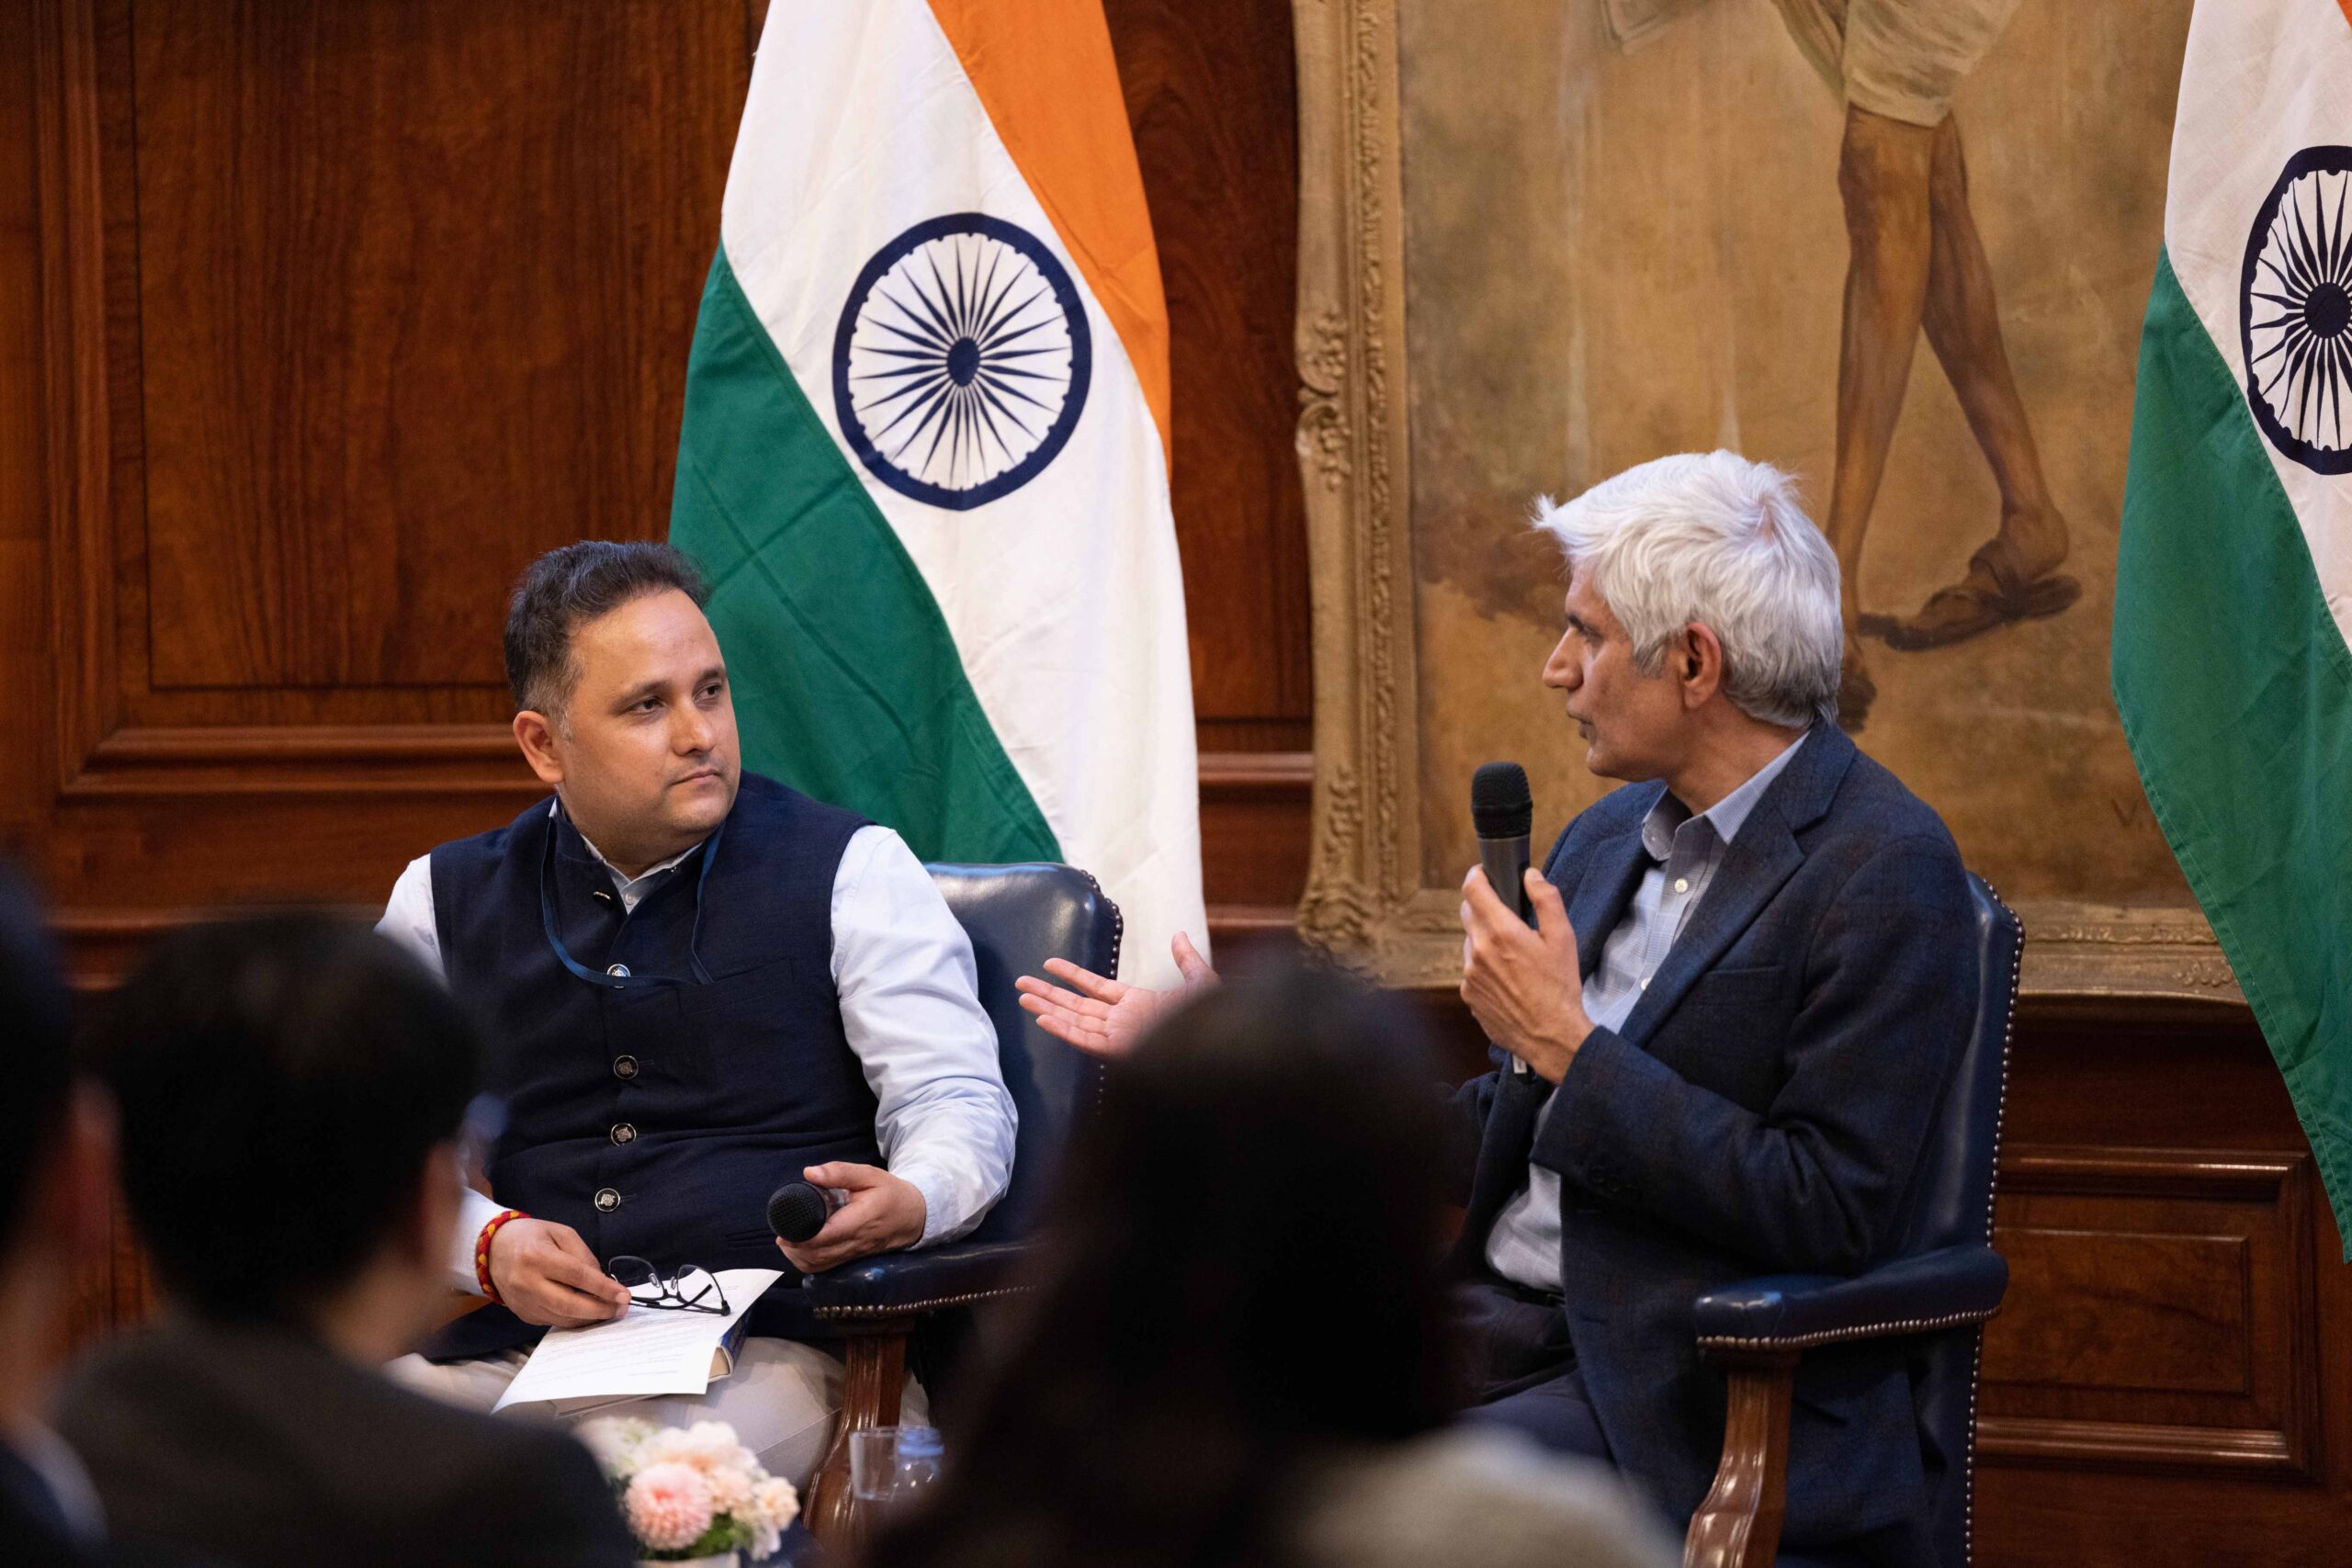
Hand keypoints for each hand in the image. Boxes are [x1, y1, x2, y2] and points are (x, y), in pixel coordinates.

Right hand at [487, 1217, 632, 1326]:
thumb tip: (603, 1281)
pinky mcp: (523, 1314)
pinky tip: (589, 1313)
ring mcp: (523, 1302)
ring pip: (562, 1318)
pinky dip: (575, 1320)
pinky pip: (554, 1321)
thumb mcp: (561, 1233)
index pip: (576, 1276)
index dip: (603, 1288)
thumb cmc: (532, 1237)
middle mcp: (527, 1282)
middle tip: (621, 1309)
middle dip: (600, 1309)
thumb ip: (583, 1255)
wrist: (493, 1250)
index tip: (624, 1295)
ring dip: (590, 1318)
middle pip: (569, 1304)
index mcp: (536, 1256)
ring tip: (610, 1312)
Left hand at [775, 1162, 926, 1273]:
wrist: (913, 1215)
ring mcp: (855, 1254)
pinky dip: (809, 1262)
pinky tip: (800, 1250)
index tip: (783, 1231)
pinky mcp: (853, 1259)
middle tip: (780, 1232)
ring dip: (799, 1257)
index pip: (828, 1235)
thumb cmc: (891, 1193)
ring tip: (786, 1242)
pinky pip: (827, 1267)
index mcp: (861, 1220)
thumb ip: (839, 1172)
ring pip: (820, 1265)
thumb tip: (809, 1173)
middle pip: (819, 1254)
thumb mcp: (869, 1174)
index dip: (802, 1237)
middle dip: (795, 1248)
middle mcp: (857, 1242)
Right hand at [1013, 933, 1215, 1059]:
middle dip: (1049, 995)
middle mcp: (1123, 1022)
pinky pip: (1086, 1041)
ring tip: (1023, 998)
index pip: (1096, 987)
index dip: (1072, 975)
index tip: (1049, 964)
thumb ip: (1186, 960)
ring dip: (1048, 1010)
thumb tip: (1178, 935)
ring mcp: (1120, 1038)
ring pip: (1076, 1022)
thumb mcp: (1201, 983)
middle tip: (1020, 983)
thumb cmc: (1215, 1023)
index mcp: (1138, 1005)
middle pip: (1077, 1006)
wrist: (1222, 1049)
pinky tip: (1044, 1021)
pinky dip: (1065, 1031)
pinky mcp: (1121, 1052)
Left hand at [1459, 866, 1592, 1083]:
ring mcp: (1469, 974)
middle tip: (1508, 916)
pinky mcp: (1468, 994)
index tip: (1484, 873)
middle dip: (1484, 907)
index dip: (1476, 876)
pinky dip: (1484, 966)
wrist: (1551, 1036)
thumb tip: (1530, 875)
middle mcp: (1478, 951)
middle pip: (1468, 913)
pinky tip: (1508, 979)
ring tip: (1513, 956)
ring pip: (1470, 942)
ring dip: (1485, 940)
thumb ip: (1546, 899)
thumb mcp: (1563, 938)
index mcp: (1501, 932)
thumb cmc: (1560, 987)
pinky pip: (1471, 969)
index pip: (1472, 889)